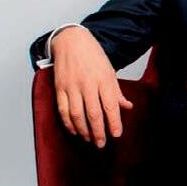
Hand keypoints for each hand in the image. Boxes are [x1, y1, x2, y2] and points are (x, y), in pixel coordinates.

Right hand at [51, 26, 132, 147]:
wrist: (72, 41)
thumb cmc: (94, 57)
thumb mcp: (110, 72)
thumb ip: (117, 92)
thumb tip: (127, 107)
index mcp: (104, 80)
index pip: (110, 106)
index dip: (113, 123)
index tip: (117, 134)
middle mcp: (88, 84)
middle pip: (93, 114)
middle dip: (98, 132)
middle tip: (102, 144)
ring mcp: (72, 87)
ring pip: (77, 115)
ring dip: (83, 130)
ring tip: (90, 139)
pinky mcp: (59, 88)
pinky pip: (63, 110)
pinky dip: (68, 123)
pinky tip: (75, 131)